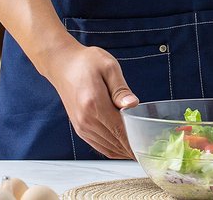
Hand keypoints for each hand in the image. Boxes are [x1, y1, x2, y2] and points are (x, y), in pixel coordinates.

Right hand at [44, 43, 138, 158]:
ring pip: (106, 147)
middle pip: (114, 141)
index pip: (120, 129)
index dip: (135, 139)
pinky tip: (122, 147)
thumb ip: (121, 89)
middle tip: (148, 148)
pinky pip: (98, 145)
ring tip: (139, 150)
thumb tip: (133, 105)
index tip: (148, 143)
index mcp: (95, 104)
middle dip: (132, 147)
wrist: (63, 64)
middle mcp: (86, 120)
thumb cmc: (87, 62)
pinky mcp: (79, 127)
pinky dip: (111, 149)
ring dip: (122, 151)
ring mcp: (81, 126)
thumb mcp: (108, 67)